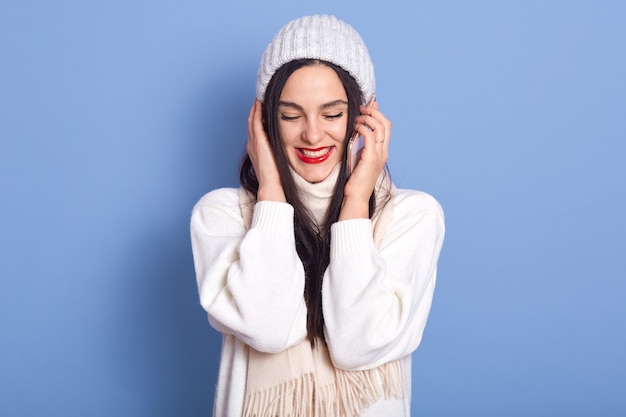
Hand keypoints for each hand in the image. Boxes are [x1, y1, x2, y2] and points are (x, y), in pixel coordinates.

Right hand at [247, 100, 285, 201]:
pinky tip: (262, 102)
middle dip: (257, 109)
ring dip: (256, 107)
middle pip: (252, 121)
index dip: (260, 117)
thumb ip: (283, 152)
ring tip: (262, 95)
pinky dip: (257, 111)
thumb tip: (296, 146)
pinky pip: (255, 122)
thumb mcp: (280, 161)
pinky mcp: (257, 141)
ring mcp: (253, 142)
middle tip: (262, 96)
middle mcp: (252, 144)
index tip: (267, 107)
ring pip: (252, 119)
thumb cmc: (279, 178)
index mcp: (257, 149)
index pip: (257, 128)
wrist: (272, 186)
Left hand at [340, 101, 390, 219]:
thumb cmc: (355, 179)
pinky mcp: (371, 158)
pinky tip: (355, 127)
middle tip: (362, 108)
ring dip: (368, 118)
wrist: (356, 196)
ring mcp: (379, 155)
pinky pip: (371, 137)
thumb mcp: (359, 158)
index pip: (386, 127)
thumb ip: (361, 145)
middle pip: (386, 123)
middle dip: (374, 111)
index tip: (368, 106)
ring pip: (380, 127)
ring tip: (357, 117)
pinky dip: (363, 128)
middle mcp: (384, 152)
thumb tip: (358, 130)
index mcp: (382, 152)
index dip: (378, 114)